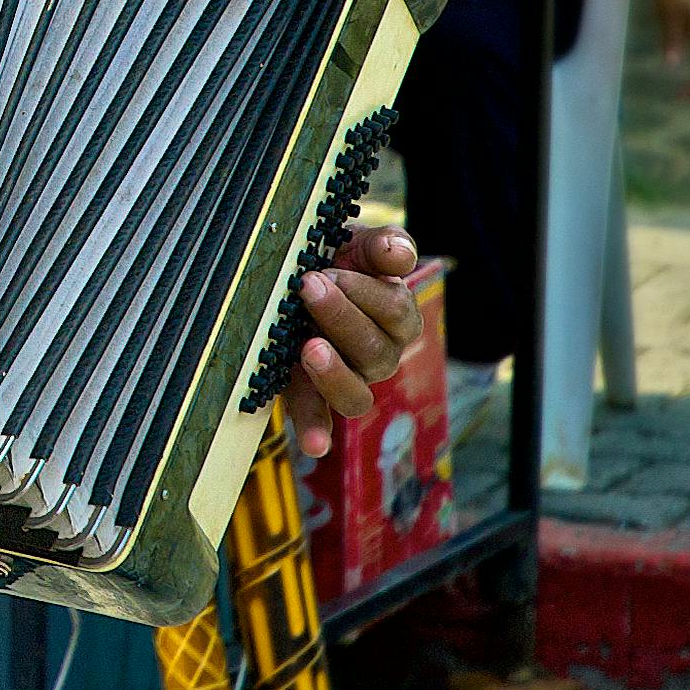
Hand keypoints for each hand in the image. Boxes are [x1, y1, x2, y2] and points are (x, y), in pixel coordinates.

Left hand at [282, 225, 424, 459]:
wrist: (288, 275)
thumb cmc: (332, 257)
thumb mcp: (357, 243)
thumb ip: (383, 245)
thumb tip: (400, 254)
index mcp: (397, 319)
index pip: (396, 312)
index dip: (364, 292)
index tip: (325, 271)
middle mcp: (378, 356)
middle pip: (375, 352)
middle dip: (340, 317)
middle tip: (308, 287)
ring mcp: (347, 379)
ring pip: (356, 396)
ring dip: (335, 375)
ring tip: (309, 348)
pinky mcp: (310, 394)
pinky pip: (320, 419)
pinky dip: (316, 431)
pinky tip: (314, 446)